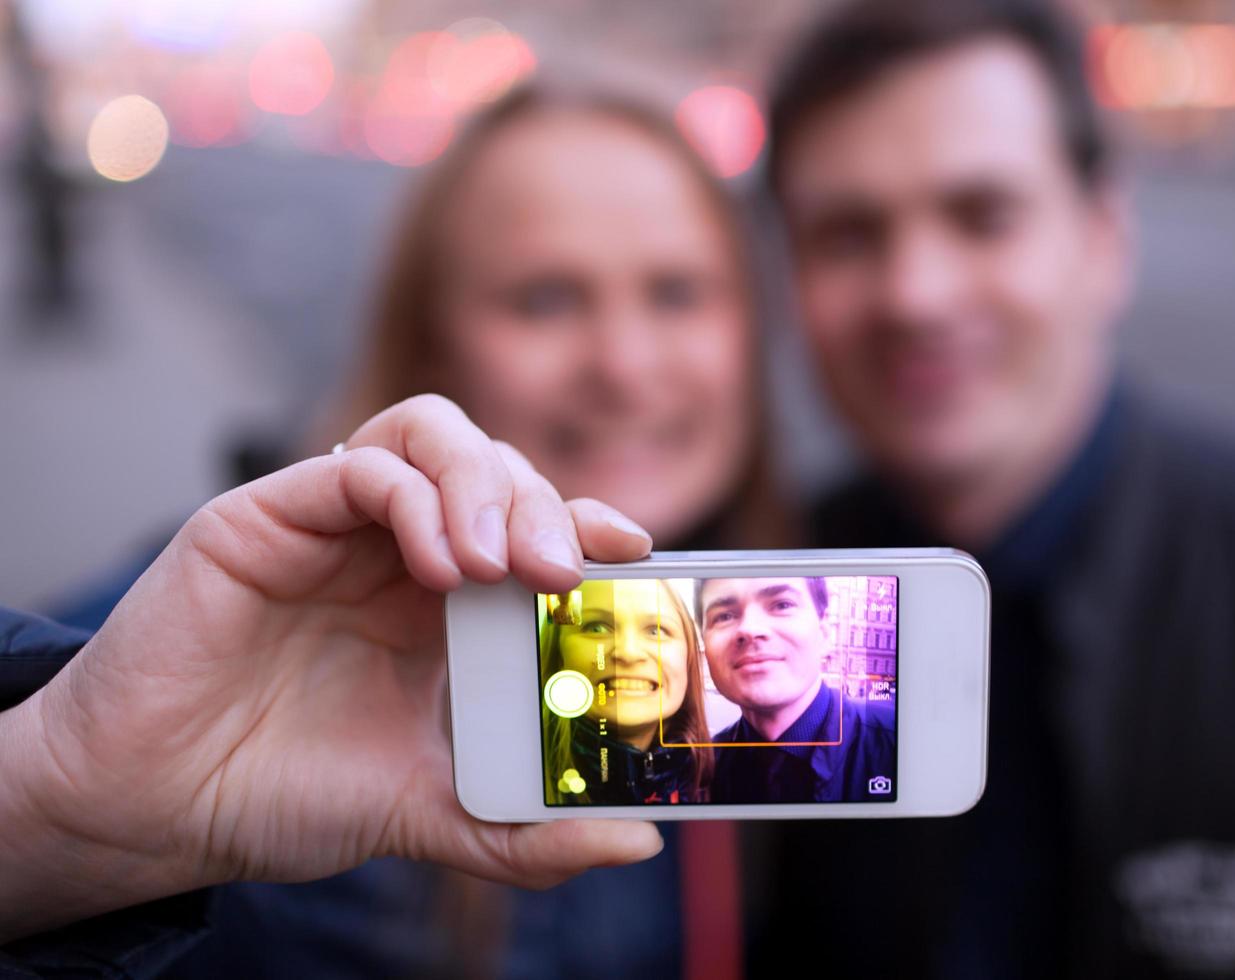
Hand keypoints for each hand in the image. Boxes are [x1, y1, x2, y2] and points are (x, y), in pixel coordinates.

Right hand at [0, 395, 660, 940]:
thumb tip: (637, 839)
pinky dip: (414, 499)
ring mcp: (336, 525)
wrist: (154, 808)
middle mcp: (397, 549)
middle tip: (565, 573)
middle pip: (496, 471)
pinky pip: (358, 467)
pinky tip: (439, 564)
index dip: (588, 526)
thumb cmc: (281, 793)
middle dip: (545, 507)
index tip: (636, 556)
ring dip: (485, 485)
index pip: (534, 527)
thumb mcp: (428, 812)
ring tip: (500, 564)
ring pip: (432, 438)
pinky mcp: (269, 514)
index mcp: (443, 602)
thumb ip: (526, 830)